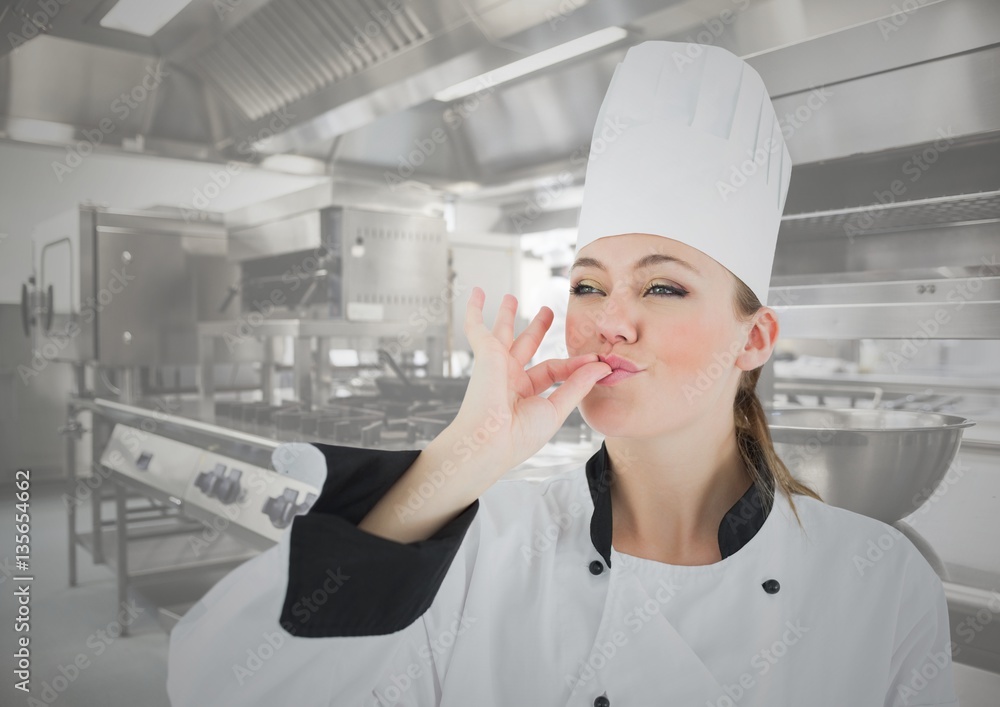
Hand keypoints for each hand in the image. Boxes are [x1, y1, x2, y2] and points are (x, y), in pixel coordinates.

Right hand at [445, 287, 610, 489]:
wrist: (491, 442)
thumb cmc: (520, 435)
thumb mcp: (557, 409)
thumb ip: (578, 385)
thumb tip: (602, 366)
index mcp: (526, 394)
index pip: (554, 370)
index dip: (575, 364)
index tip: (598, 361)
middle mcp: (509, 378)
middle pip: (526, 346)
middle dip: (537, 328)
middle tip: (547, 311)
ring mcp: (496, 365)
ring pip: (503, 333)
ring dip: (506, 315)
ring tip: (511, 298)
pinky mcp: (485, 354)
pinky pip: (476, 328)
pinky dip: (474, 310)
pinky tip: (476, 292)